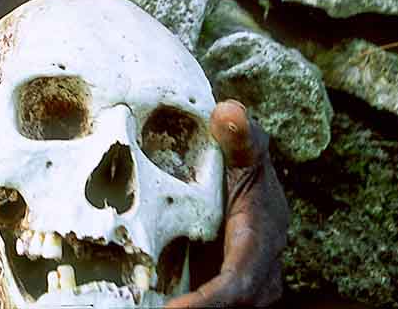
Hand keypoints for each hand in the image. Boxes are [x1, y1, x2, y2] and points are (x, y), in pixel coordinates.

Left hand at [166, 100, 287, 307]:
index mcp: (261, 245)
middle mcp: (257, 279)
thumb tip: (229, 110)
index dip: (207, 302)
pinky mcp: (219, 293)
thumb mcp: (246, 153)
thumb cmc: (247, 171)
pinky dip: (174, 306)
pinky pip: (200, 304)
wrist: (254, 195)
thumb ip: (240, 137)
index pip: (238, 285)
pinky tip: (136, 304)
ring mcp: (241, 291)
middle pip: (225, 308)